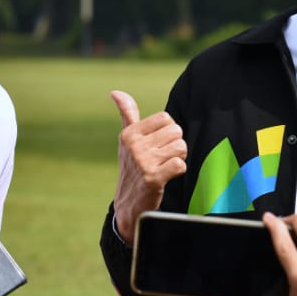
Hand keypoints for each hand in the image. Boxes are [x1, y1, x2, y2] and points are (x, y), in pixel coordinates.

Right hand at [110, 91, 185, 243]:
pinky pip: (180, 164)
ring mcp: (143, 162)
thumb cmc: (131, 167)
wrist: (128, 203)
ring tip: (165, 166)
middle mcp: (134, 145)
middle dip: (175, 145)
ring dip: (178, 158)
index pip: (166, 118)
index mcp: (129, 133)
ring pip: (180, 147)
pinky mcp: (153, 178)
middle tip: (163, 157)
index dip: (168, 131)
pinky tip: (168, 176)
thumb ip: (126, 114)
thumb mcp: (126, 140)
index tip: (159, 144)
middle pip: (176, 131)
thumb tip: (116, 92)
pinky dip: (179, 171)